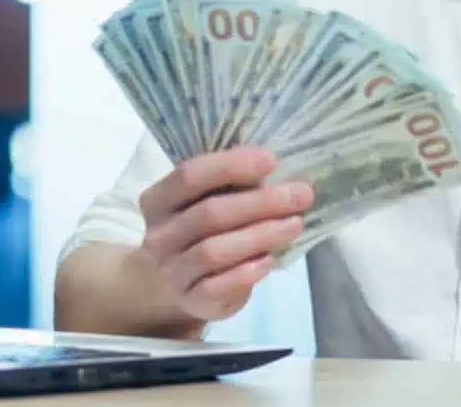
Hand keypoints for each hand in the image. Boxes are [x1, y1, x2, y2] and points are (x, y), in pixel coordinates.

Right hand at [137, 147, 313, 321]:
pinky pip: (217, 286)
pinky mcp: (190, 300)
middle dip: (261, 202)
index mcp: (158, 200)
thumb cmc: (202, 231)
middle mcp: (158, 235)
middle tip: (301, 195)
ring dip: (260, 235)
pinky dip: (246, 273)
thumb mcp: (208, 200)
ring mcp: (170, 271)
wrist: (178, 284)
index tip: (271, 160)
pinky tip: (269, 260)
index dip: (230, 165)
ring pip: (214, 251)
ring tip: (295, 224)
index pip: (190, 175)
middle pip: (210, 214)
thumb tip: (270, 168)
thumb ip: (231, 184)